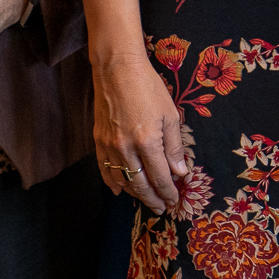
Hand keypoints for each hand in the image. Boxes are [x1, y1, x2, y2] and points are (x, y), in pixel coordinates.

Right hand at [91, 48, 188, 211]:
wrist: (118, 70)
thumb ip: (174, 147)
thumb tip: (180, 172)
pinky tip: (120, 190)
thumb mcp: (171, 115)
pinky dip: (113, 182)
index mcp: (148, 142)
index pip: (160, 177)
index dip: (167, 192)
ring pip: (122, 180)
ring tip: (146, 200)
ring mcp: (110, 146)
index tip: (173, 200)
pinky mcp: (98, 140)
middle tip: (161, 208)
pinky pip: (105, 168)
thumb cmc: (149, 88)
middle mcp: (127, 148)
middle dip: (152, 199)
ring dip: (134, 194)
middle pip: (140, 184)